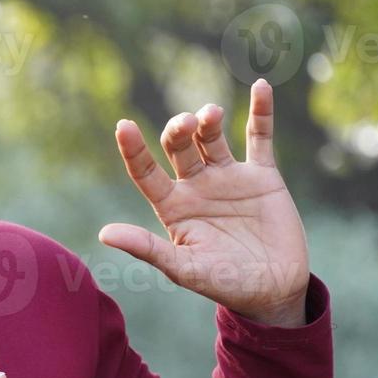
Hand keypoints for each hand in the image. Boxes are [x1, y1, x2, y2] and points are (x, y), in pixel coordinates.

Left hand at [100, 78, 309, 326]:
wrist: (273, 291)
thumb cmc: (223, 283)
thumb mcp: (183, 268)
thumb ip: (147, 248)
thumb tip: (104, 234)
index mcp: (172, 206)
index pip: (144, 171)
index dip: (133, 149)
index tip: (124, 125)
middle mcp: (196, 186)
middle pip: (178, 147)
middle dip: (178, 130)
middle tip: (186, 124)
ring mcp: (228, 177)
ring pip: (211, 138)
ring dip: (209, 120)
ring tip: (210, 115)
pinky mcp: (262, 176)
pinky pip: (259, 137)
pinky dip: (261, 112)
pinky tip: (260, 87)